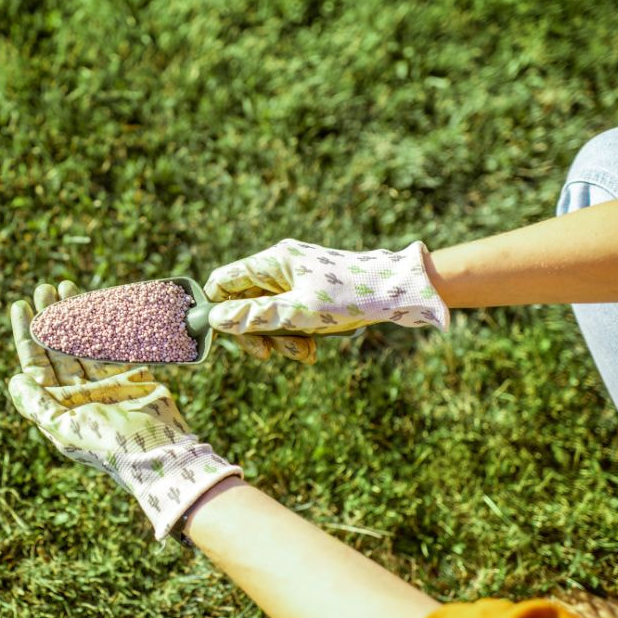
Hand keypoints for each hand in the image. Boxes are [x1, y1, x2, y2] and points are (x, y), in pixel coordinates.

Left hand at [8, 281, 241, 539]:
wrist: (158, 451)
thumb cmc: (107, 443)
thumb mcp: (63, 427)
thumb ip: (36, 403)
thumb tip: (15, 378)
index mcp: (59, 405)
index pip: (35, 364)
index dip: (27, 334)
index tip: (21, 306)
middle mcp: (78, 392)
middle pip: (57, 347)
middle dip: (51, 317)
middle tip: (46, 288)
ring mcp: (104, 382)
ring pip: (84, 341)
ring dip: (75, 315)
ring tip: (67, 286)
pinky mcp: (130, 374)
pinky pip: (113, 344)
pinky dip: (105, 325)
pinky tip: (97, 305)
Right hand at [205, 239, 449, 337]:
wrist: (401, 291)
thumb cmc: (351, 295)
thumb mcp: (299, 312)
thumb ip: (256, 316)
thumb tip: (216, 319)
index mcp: (272, 262)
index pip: (225, 281)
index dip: (219, 308)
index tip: (226, 334)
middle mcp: (280, 269)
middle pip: (245, 304)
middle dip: (256, 333)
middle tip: (268, 355)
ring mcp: (296, 281)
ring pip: (268, 316)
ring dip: (280, 339)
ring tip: (304, 352)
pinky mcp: (311, 295)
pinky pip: (290, 318)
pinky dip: (297, 335)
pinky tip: (313, 349)